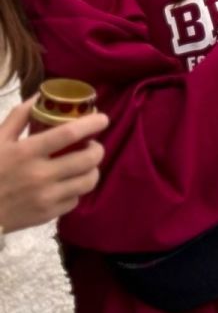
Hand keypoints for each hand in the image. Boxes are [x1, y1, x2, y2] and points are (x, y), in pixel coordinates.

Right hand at [0, 96, 107, 231]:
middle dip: (97, 148)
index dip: (92, 123)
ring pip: (89, 180)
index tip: (103, 119)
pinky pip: (75, 199)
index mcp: (26, 152)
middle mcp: (39, 175)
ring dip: (92, 169)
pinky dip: (76, 190)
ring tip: (84, 164)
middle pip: (88, 158)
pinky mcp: (47, 215)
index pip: (70, 133)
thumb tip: (40, 96)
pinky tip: (67, 184)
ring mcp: (45, 198)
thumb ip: (19, 117)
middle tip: (91, 144)